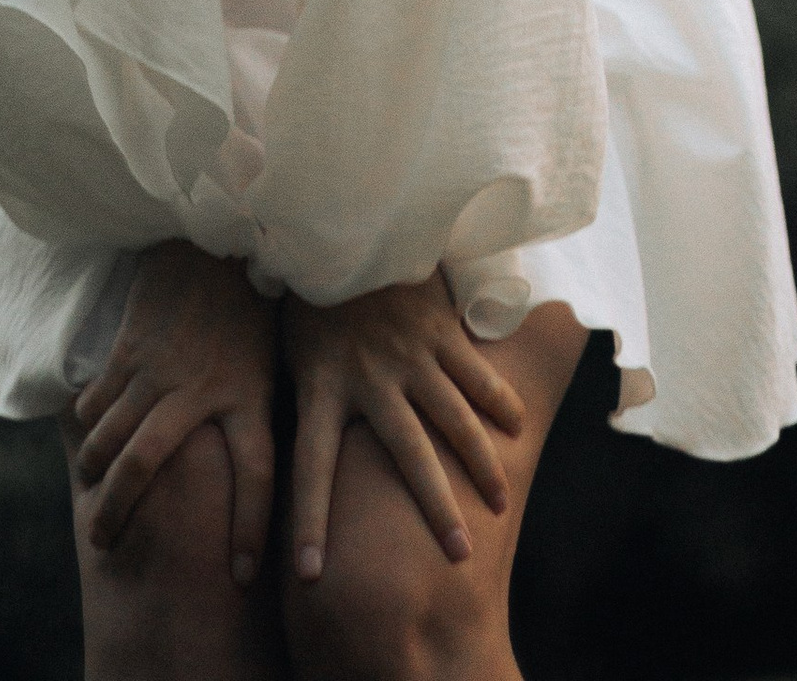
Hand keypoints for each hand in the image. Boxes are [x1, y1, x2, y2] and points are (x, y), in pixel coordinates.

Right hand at [71, 240, 278, 586]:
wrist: (220, 234)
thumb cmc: (256, 304)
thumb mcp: (276, 360)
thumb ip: (268, 410)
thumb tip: (282, 468)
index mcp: (251, 393)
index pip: (258, 474)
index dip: (250, 527)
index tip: (240, 575)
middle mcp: (201, 387)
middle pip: (146, 463)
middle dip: (119, 509)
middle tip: (104, 544)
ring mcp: (159, 365)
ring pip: (110, 433)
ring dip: (94, 470)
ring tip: (90, 498)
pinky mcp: (131, 344)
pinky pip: (99, 396)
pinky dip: (87, 423)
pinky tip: (87, 439)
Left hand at [280, 272, 526, 581]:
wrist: (339, 222)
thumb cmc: (307, 293)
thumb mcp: (288, 348)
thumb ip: (300, 396)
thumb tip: (278, 447)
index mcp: (322, 385)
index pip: (310, 465)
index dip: (309, 520)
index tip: (309, 573)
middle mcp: (369, 377)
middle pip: (407, 454)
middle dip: (433, 508)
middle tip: (456, 557)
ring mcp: (409, 353)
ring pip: (453, 418)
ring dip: (480, 464)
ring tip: (498, 504)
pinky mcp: (438, 328)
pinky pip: (474, 372)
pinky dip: (498, 401)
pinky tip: (518, 429)